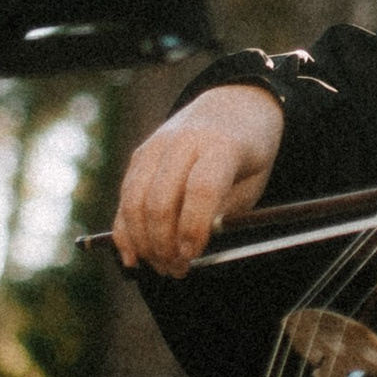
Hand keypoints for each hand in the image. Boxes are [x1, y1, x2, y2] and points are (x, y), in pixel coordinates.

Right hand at [110, 84, 286, 275]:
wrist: (233, 106)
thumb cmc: (248, 153)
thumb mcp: (252, 182)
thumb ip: (222, 214)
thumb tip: (188, 250)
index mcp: (221, 145)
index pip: (201, 189)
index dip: (194, 228)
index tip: (193, 256)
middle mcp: (183, 141)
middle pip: (161, 199)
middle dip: (164, 244)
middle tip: (175, 270)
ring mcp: (156, 146)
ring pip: (135, 200)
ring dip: (142, 242)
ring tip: (160, 266)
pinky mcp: (140, 155)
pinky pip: (125, 196)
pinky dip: (125, 230)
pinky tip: (133, 255)